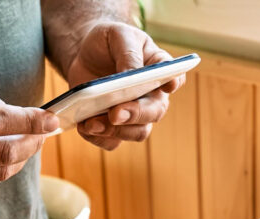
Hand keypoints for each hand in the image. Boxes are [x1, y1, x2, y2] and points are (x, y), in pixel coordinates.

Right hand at [0, 75, 58, 196]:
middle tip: (44, 133)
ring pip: (0, 171)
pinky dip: (2, 169)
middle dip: (33, 143)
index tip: (52, 120)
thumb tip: (14, 112)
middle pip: (4, 152)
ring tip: (28, 142)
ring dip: (21, 158)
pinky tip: (4, 155)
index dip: (29, 121)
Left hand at [67, 22, 184, 150]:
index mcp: (159, 69)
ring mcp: (135, 115)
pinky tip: (84, 127)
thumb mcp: (117, 36)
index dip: (173, 83)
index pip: (175, 77)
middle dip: (136, 115)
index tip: (167, 85)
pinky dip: (98, 138)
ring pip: (136, 133)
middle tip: (115, 114)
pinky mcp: (114, 127)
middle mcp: (152, 96)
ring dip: (115, 131)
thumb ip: (128, 53)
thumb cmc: (108, 42)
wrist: (84, 55)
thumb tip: (131, 75)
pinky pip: (112, 142)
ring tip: (91, 123)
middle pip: (155, 112)